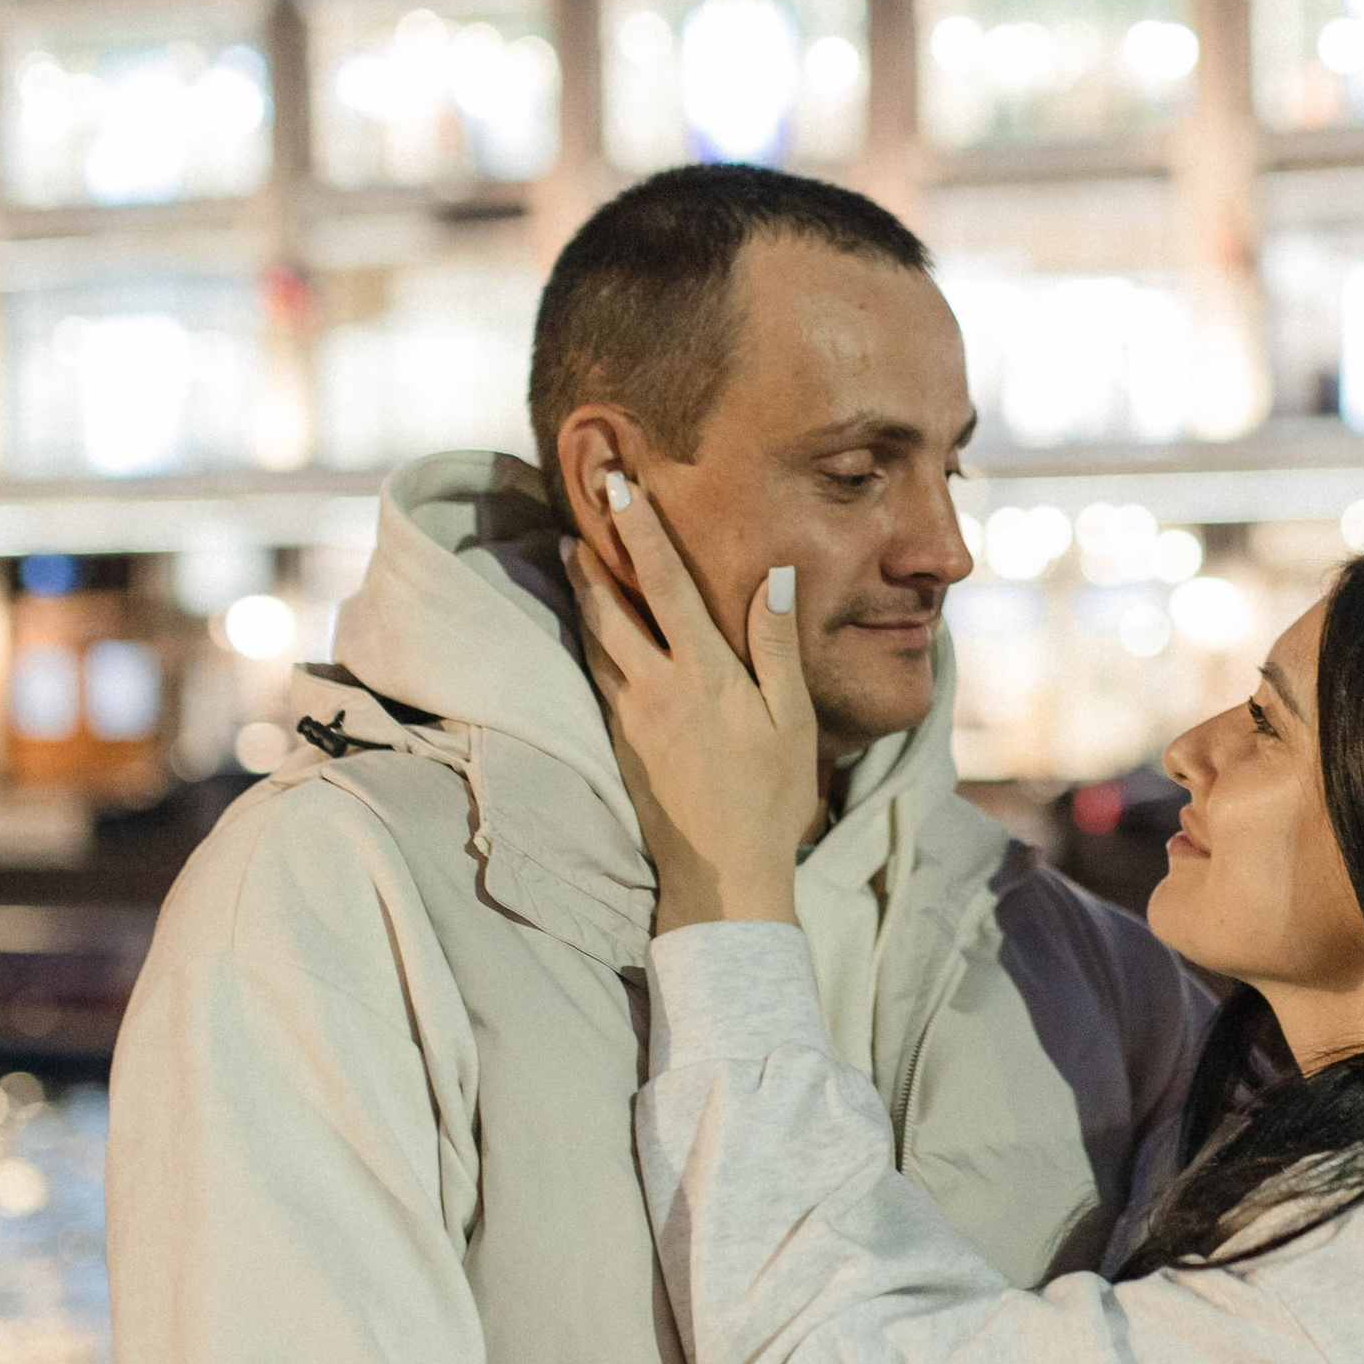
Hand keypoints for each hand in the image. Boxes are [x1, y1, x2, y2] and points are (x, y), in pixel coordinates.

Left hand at [564, 478, 817, 930]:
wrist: (720, 875)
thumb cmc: (770, 798)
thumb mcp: (791, 719)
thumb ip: (775, 645)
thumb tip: (775, 576)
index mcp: (702, 674)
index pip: (663, 584)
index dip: (639, 532)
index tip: (620, 489)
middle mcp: (655, 686)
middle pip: (609, 604)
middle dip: (592, 553)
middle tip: (577, 510)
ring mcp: (629, 714)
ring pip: (595, 636)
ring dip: (583, 590)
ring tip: (571, 552)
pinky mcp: (618, 739)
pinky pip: (597, 671)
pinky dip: (589, 634)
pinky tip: (589, 623)